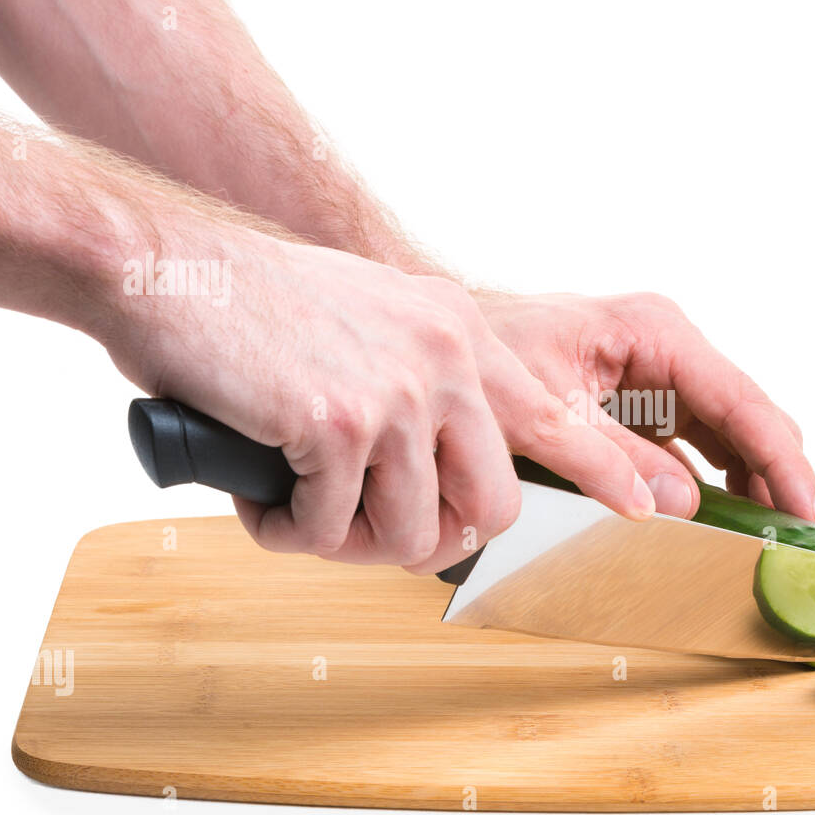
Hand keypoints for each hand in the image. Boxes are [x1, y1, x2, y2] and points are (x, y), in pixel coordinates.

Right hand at [105, 237, 653, 571]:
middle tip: (377, 535)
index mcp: (460, 336)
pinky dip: (291, 533)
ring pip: (411, 532)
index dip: (604, 471)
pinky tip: (263, 501)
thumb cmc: (262, 311)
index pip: (555, 419)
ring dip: (350, 544)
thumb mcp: (375, 326)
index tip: (645, 506)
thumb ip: (424, 391)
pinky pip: (331, 528)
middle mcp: (445, 359)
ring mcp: (398, 390)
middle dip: (437, 541)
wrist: (169, 271)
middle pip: (490, 506)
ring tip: (302, 513)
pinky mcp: (339, 422)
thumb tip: (436, 484)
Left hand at [478, 291, 814, 522]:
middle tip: (798, 540)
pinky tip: (729, 519)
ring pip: (732, 432)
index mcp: (655, 331)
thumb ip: (613, 457)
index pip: (741, 401)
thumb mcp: (547, 413)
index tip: (808, 512)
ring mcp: (661, 373)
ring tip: (773, 538)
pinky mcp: (647, 401)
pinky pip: (698, 443)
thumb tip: (681, 503)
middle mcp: (669, 346)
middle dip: (779, 475)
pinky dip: (718, 481)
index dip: (783, 462)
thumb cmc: (489, 357)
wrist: (451, 345)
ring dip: (754, 482)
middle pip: (749, 416)